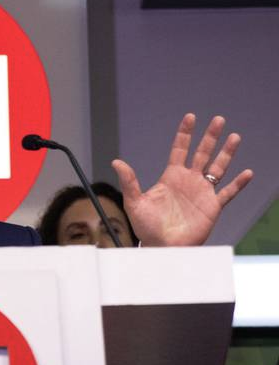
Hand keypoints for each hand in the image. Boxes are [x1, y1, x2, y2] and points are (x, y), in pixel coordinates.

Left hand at [112, 114, 252, 246]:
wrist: (162, 247)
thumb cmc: (146, 227)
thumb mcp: (134, 202)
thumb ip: (129, 182)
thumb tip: (116, 162)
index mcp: (171, 177)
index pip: (179, 150)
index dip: (185, 134)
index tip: (190, 117)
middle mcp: (188, 181)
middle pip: (202, 154)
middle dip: (210, 137)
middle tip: (218, 119)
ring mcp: (202, 192)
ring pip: (218, 168)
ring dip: (226, 153)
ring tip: (235, 137)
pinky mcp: (212, 206)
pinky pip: (228, 192)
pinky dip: (238, 184)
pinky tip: (247, 173)